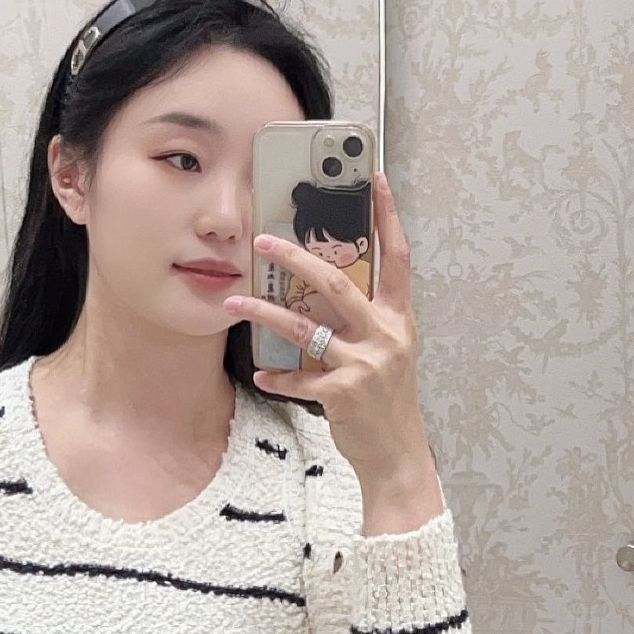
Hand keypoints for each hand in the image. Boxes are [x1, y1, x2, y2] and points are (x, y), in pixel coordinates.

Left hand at [222, 171, 431, 490]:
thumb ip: (365, 321)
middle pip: (336, 283)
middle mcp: (386, 335)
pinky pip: (298, 378)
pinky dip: (277, 377)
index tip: (375, 179)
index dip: (388, 216)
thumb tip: (326, 291)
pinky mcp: (343, 393)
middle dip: (296, 258)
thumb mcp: (387, 353)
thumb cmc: (386, 402)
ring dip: (265, 314)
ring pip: (306, 327)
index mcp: (399, 319)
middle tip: (262, 241)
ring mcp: (365, 364)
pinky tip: (262, 374)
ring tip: (234, 303)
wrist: (396, 455)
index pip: (397, 257)